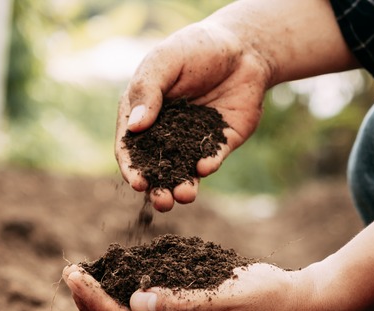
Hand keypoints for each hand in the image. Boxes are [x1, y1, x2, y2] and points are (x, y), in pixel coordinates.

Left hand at [63, 262, 320, 310]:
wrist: (301, 310)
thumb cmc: (271, 299)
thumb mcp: (228, 296)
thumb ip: (181, 302)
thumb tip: (134, 302)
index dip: (98, 304)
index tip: (76, 276)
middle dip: (93, 306)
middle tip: (71, 272)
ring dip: (106, 307)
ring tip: (83, 278)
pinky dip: (127, 306)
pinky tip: (115, 286)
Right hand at [115, 21, 269, 211]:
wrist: (243, 47)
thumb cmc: (195, 48)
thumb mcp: (165, 61)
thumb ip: (148, 91)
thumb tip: (134, 127)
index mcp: (143, 113)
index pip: (130, 147)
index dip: (132, 167)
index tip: (137, 183)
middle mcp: (165, 132)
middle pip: (156, 168)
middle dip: (158, 188)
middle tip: (163, 202)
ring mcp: (192, 140)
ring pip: (184, 171)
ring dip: (183, 186)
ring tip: (185, 195)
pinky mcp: (220, 142)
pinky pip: (212, 159)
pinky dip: (208, 165)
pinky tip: (206, 166)